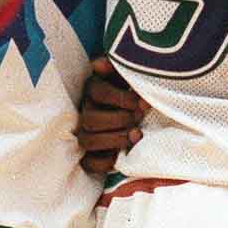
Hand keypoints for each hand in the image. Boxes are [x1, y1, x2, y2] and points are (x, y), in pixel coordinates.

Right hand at [76, 57, 147, 176]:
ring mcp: (86, 133)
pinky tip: (124, 154)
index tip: (141, 102)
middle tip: (139, 118)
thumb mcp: (128, 73)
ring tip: (137, 135)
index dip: (120, 98)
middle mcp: (86, 111)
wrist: (140, 110)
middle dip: (118, 120)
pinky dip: (106, 162)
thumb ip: (118, 66)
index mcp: (93, 89)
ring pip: (87, 140)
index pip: (97, 92)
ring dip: (114, 139)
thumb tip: (99, 64)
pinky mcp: (91, 154)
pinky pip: (90, 163)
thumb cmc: (134, 88)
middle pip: (90, 119)